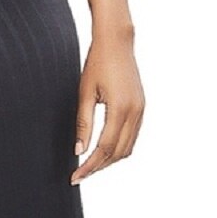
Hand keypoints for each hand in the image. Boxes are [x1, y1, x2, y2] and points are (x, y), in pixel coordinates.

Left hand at [71, 27, 144, 184]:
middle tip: (80, 174)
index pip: (104, 149)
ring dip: (110, 159)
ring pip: (128, 147)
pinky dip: (119, 147)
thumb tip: (79, 151)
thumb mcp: (85, 91)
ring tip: (90, 164)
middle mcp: (135, 112)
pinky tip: (105, 148)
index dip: (89, 166)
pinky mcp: (142, 106)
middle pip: (118, 153)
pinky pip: (133, 136)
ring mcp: (141, 110)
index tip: (75, 177)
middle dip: (99, 166)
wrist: (116, 40)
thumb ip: (83, 123)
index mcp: (120, 109)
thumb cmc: (97, 62)